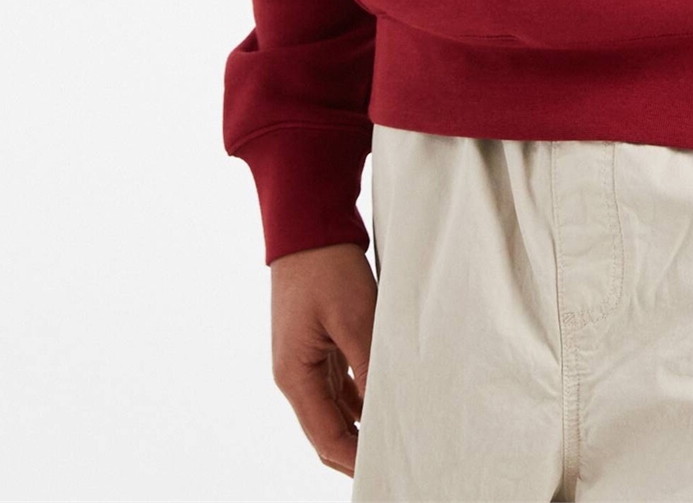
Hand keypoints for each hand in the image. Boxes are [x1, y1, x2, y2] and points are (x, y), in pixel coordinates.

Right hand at [270, 241, 376, 475]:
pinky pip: (340, 384)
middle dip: (358, 450)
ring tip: (397, 435)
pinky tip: (386, 401)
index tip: (388, 469)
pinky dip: (361, 398)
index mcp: (295, 376)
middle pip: (328, 430)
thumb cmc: (326, 267)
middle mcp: (296, 374)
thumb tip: (388, 411)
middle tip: (397, 459)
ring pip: (335, 409)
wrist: (308, 223)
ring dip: (361, 425)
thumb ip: (369, 368)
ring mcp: (305, 359)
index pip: (328, 438)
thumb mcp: (355, 318)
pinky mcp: (317, 343)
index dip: (357, 460)